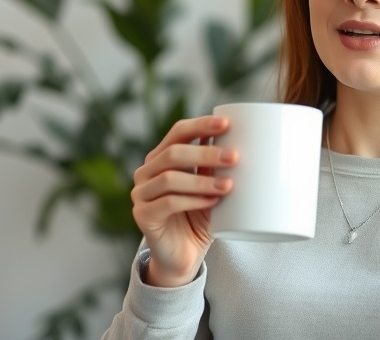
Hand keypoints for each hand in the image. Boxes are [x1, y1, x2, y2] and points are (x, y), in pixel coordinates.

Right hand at [130, 115, 236, 286]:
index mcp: (162, 157)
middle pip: (174, 153)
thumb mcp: (210, 188)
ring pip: (170, 178)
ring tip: (228, 185)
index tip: (226, 123)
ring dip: (202, 180)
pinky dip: (193, 201)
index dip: (201, 125)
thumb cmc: (199, 217)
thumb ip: (215, 166)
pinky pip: (167, 203)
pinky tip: (212, 202)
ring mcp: (141, 194)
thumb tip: (238, 137)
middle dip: (206, 153)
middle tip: (234, 158)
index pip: (178, 132)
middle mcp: (146, 172)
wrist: (183, 257)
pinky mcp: (142, 216)